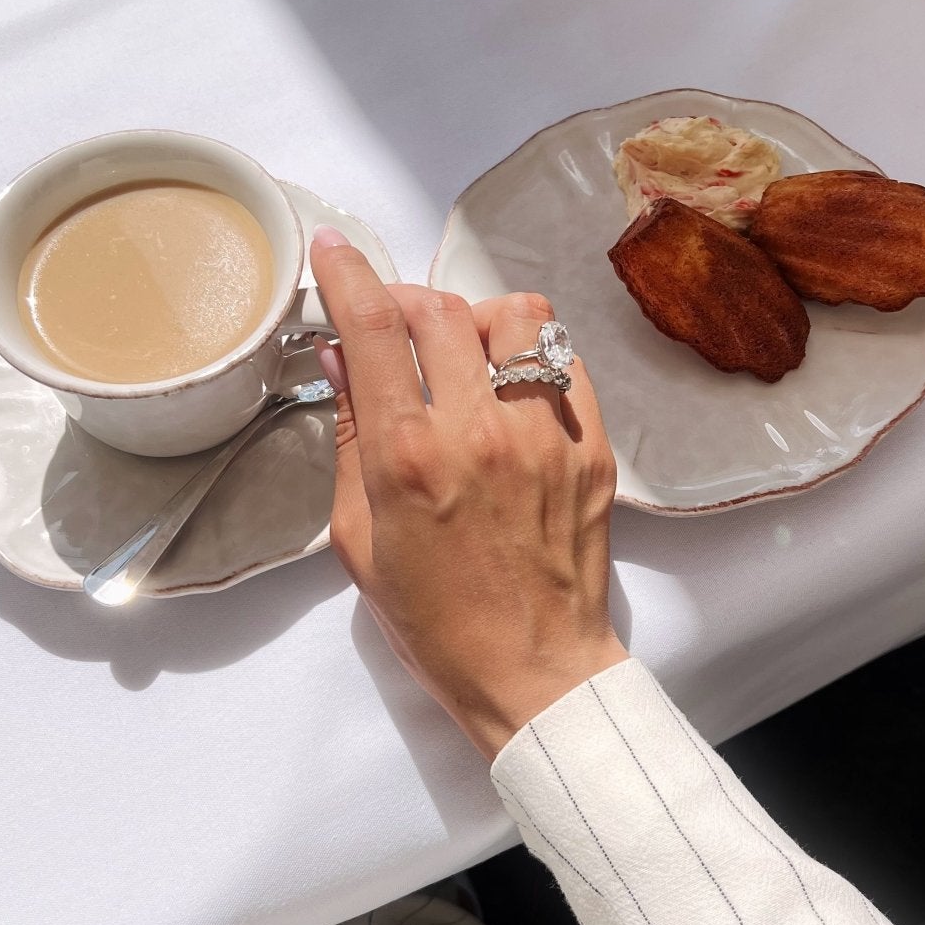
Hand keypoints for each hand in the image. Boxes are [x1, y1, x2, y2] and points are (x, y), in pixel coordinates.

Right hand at [309, 227, 626, 760]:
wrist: (534, 674)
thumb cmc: (435, 624)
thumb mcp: (360, 542)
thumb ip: (351, 441)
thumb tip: (341, 359)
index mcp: (410, 460)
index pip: (373, 330)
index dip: (346, 274)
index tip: (332, 251)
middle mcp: (480, 433)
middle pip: (440, 309)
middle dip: (404, 300)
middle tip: (392, 327)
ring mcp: (545, 437)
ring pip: (515, 317)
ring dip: (475, 318)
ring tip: (460, 354)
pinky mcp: (592, 449)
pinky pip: (564, 360)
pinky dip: (530, 353)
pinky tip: (510, 384)